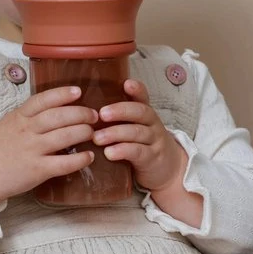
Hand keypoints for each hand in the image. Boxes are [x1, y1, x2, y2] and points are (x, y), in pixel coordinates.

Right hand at [0, 86, 97, 203]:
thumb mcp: (8, 124)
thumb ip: (29, 116)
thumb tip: (55, 109)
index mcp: (19, 116)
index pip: (43, 100)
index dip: (62, 94)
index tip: (78, 91)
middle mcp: (27, 130)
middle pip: (59, 116)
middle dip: (81, 113)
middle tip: (94, 115)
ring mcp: (32, 150)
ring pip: (64, 136)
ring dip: (83, 132)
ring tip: (93, 133)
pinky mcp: (36, 170)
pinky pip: (63, 163)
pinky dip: (80, 159)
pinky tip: (89, 156)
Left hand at [93, 79, 186, 193]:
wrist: (167, 170)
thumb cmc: (141, 144)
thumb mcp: (133, 128)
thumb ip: (117, 118)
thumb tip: (85, 109)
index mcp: (145, 113)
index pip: (143, 97)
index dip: (137, 90)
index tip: (126, 83)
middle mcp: (152, 123)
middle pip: (140, 112)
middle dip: (120, 111)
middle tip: (101, 114)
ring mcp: (154, 141)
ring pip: (137, 132)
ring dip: (115, 133)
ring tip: (97, 138)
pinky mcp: (152, 159)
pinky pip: (138, 152)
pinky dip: (123, 151)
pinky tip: (109, 153)